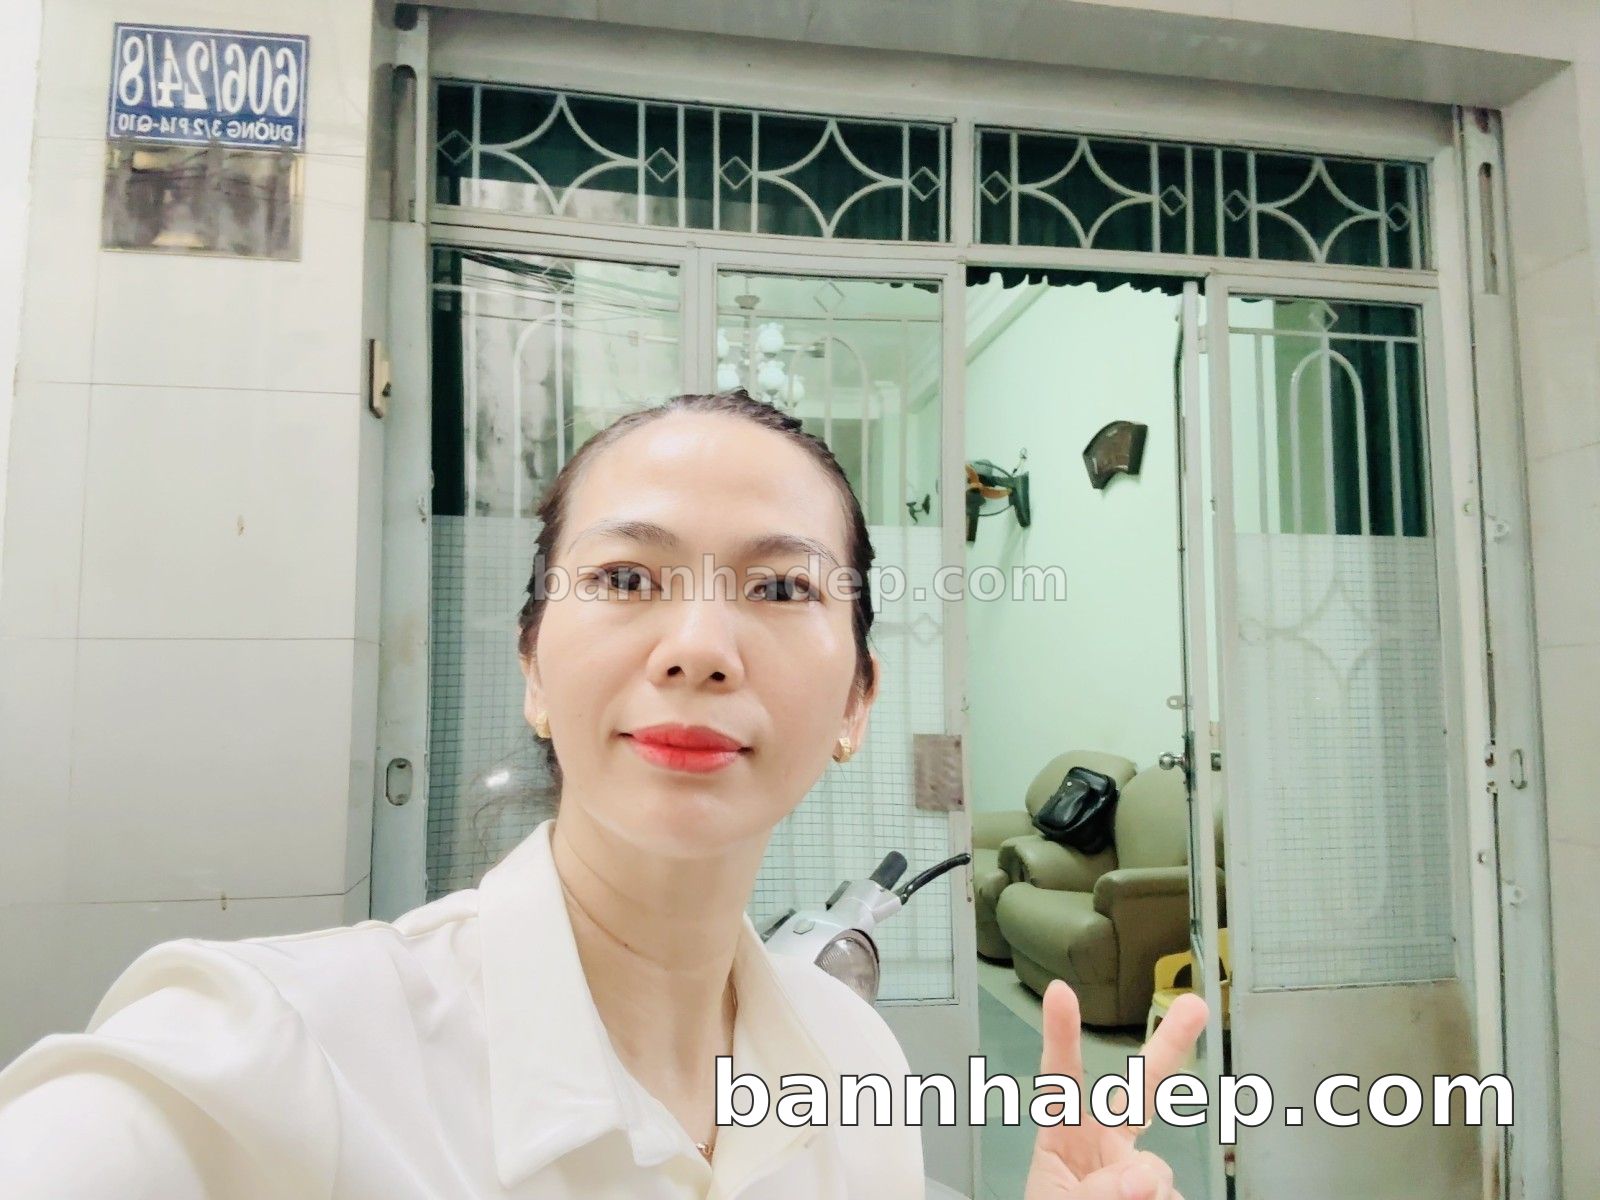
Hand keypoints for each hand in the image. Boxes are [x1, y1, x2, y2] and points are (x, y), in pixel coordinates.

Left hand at [1021, 981, 1207, 1199]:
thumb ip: (1095, 1192)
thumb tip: (1145, 1177)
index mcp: (1062, 1140)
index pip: (1059, 1082)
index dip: (1060, 1035)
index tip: (1059, 992)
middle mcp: (1105, 1148)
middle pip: (1139, 1091)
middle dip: (1170, 1045)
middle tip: (1194, 1005)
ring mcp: (1139, 1174)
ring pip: (1159, 1174)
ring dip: (1149, 1195)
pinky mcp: (1165, 1197)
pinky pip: (1176, 1199)